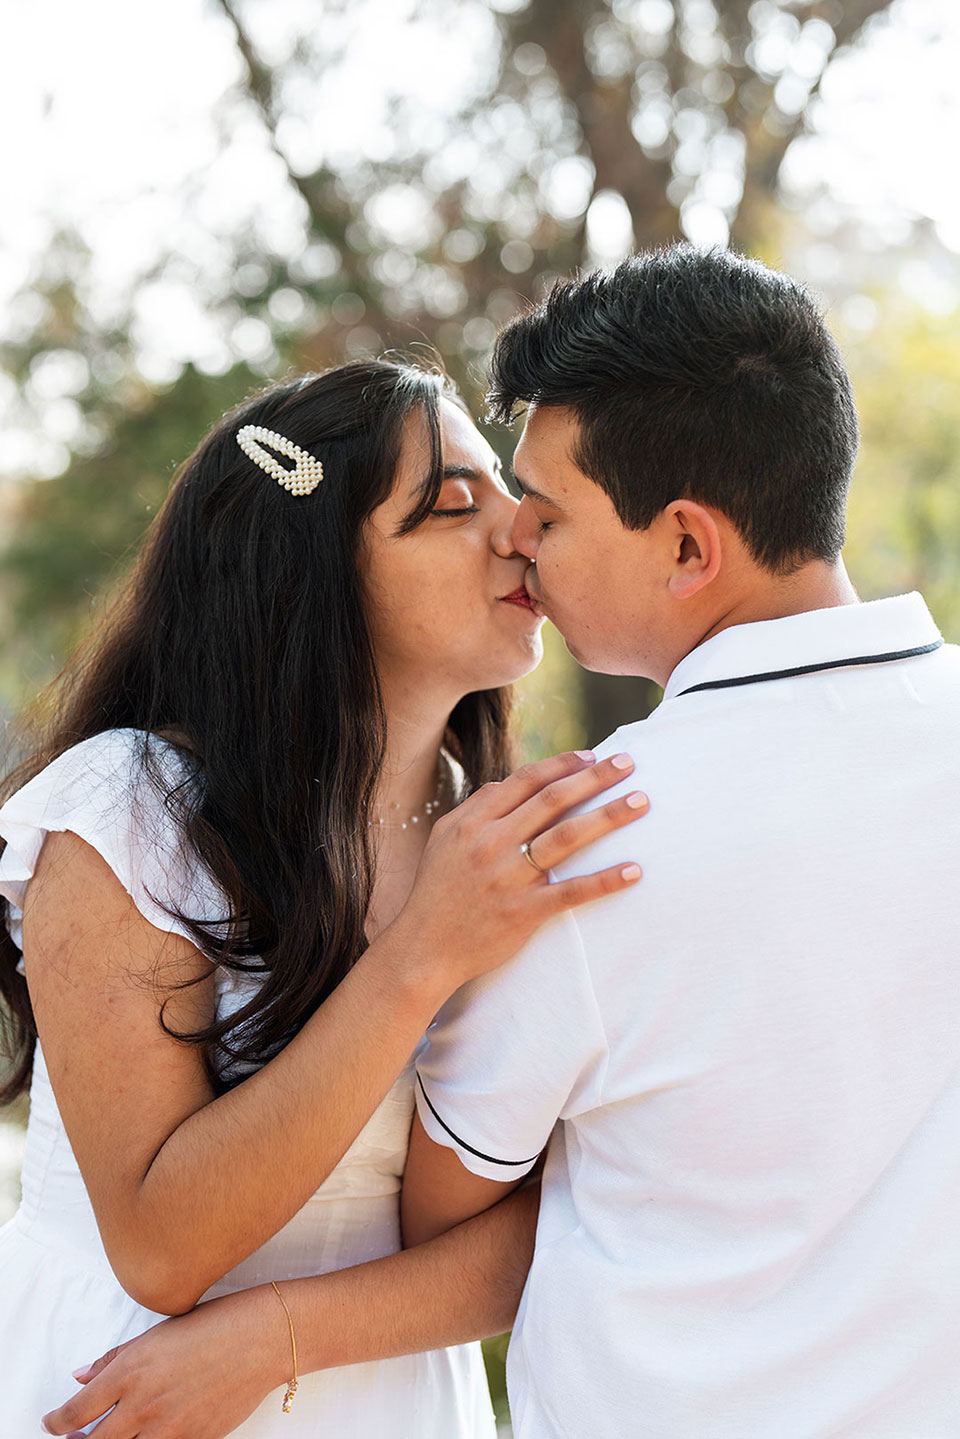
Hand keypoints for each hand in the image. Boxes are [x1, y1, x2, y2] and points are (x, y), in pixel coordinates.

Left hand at [41, 1287, 286, 1438]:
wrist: (262, 1338)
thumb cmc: (213, 1325)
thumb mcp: (157, 1333)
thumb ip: (115, 1358)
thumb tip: (80, 1377)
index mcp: (130, 1371)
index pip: (76, 1411)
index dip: (57, 1422)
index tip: (53, 1422)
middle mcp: (143, 1404)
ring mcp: (169, 1428)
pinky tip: (150, 1437)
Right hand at [392, 749, 646, 989]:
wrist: (423, 949)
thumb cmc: (436, 891)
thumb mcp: (444, 839)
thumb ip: (475, 807)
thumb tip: (507, 783)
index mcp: (474, 823)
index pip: (526, 781)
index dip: (561, 765)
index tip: (591, 756)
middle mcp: (492, 844)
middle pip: (553, 800)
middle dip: (594, 778)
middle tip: (628, 763)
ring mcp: (509, 878)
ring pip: (567, 837)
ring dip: (608, 816)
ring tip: (640, 801)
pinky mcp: (524, 912)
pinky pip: (572, 892)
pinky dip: (604, 880)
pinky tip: (634, 870)